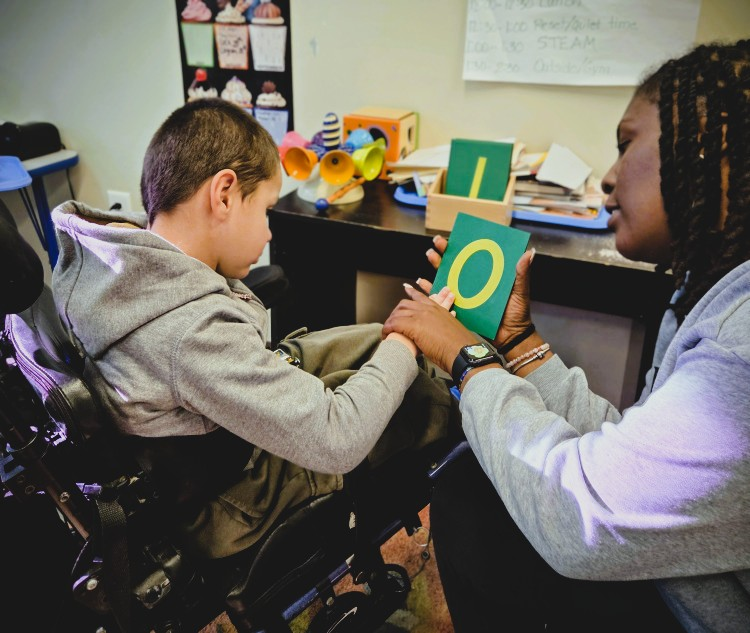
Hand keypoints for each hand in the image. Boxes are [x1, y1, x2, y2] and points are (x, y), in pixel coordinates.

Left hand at [383, 285, 475, 373]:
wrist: (462, 353)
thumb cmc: (459, 348)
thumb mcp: (451, 332)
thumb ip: (442, 329)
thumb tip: (438, 336)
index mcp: (439, 310)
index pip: (422, 297)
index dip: (412, 292)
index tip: (406, 288)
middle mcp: (429, 309)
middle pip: (405, 304)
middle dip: (396, 312)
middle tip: (391, 322)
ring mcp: (421, 315)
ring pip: (398, 313)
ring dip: (390, 322)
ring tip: (387, 331)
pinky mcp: (414, 325)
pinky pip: (394, 323)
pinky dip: (388, 329)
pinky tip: (386, 335)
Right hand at [418, 235, 536, 351]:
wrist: (510, 336)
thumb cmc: (518, 312)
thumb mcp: (520, 291)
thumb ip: (522, 273)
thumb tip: (528, 252)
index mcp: (487, 274)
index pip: (472, 256)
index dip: (462, 245)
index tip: (453, 236)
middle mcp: (473, 282)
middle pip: (456, 263)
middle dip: (445, 251)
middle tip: (437, 242)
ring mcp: (464, 294)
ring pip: (446, 276)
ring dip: (435, 265)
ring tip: (430, 255)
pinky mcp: (457, 307)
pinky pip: (440, 297)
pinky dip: (430, 289)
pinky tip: (422, 281)